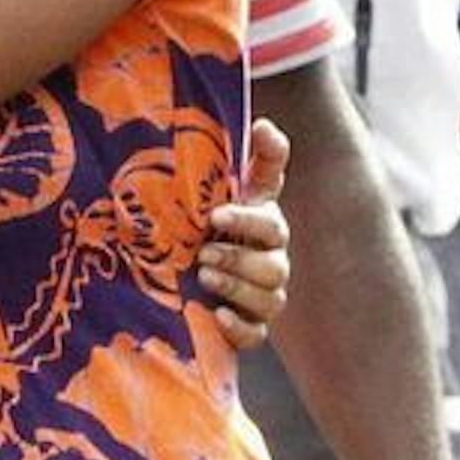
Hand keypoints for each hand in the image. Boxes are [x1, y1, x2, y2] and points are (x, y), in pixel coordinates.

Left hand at [199, 118, 292, 350]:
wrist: (185, 265)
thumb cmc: (209, 220)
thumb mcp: (226, 186)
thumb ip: (256, 156)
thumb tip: (264, 124)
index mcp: (268, 229)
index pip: (271, 226)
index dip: (247, 220)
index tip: (214, 214)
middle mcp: (272, 264)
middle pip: (273, 268)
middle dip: (238, 259)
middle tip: (202, 253)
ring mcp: (264, 299)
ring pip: (269, 300)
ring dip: (236, 287)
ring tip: (203, 275)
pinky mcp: (250, 328)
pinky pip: (256, 334)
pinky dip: (238, 327)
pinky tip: (216, 315)